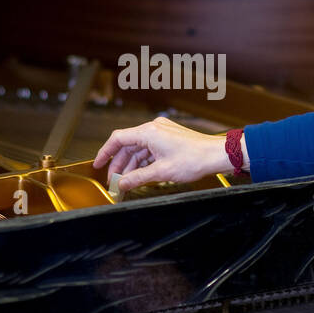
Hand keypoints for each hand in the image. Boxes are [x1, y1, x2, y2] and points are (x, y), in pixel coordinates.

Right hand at [93, 117, 233, 191]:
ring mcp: (162, 132)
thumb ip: (137, 178)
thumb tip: (122, 184)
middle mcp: (154, 128)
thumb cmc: (194, 159)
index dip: (105, 152)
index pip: (118, 139)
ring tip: (126, 181)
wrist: (216, 155)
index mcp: (149, 132)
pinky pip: (149, 149)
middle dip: (119, 164)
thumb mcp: (161, 173)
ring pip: (138, 148)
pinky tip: (140, 174)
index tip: (97, 164)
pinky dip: (143, 161)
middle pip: (127, 145)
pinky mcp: (169, 137)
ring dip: (131, 164)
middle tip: (114, 180)